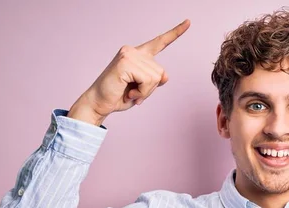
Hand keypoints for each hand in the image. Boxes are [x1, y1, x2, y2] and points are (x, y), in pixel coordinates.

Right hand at [68, 19, 190, 125]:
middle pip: (160, 71)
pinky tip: (129, 93)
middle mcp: (133, 51)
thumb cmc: (119, 96)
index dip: (175, 33)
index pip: (159, 42)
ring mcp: (129, 54)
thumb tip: (165, 76)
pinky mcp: (125, 62)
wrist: (99, 103)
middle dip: (150, 88)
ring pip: (155, 77)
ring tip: (130, 93)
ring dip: (145, 92)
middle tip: (134, 93)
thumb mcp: (143, 89)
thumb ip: (154, 80)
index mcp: (138, 55)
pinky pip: (148, 80)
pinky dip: (142, 92)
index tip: (188, 22)